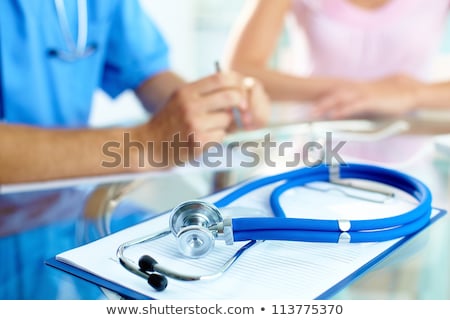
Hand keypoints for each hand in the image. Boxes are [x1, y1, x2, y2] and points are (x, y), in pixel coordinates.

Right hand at [139, 72, 267, 166]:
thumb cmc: (168, 122)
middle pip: (230, 97)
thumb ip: (203, 93)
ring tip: (209, 128)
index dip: (236, 82)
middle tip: (239, 109)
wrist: (148, 145)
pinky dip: (216, 138)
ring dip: (224, 124)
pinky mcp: (199, 142)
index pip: (220, 78)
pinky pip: (221, 136)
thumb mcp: (180, 99)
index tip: (241, 89)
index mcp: (186, 92)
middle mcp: (190, 106)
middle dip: (239, 103)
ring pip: (227, 119)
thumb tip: (237, 90)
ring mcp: (195, 125)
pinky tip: (203, 139)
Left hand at [312, 75, 422, 118]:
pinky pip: (354, 106)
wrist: (409, 92)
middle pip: (333, 94)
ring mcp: (364, 94)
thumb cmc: (390, 97)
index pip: (335, 92)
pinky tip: (334, 115)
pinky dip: (343, 110)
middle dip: (319, 102)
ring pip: (340, 98)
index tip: (308, 103)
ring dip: (326, 105)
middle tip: (306, 110)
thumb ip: (358, 104)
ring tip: (314, 113)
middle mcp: (358, 89)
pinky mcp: (372, 101)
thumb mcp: (371, 100)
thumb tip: (345, 112)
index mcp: (356, 89)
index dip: (321, 97)